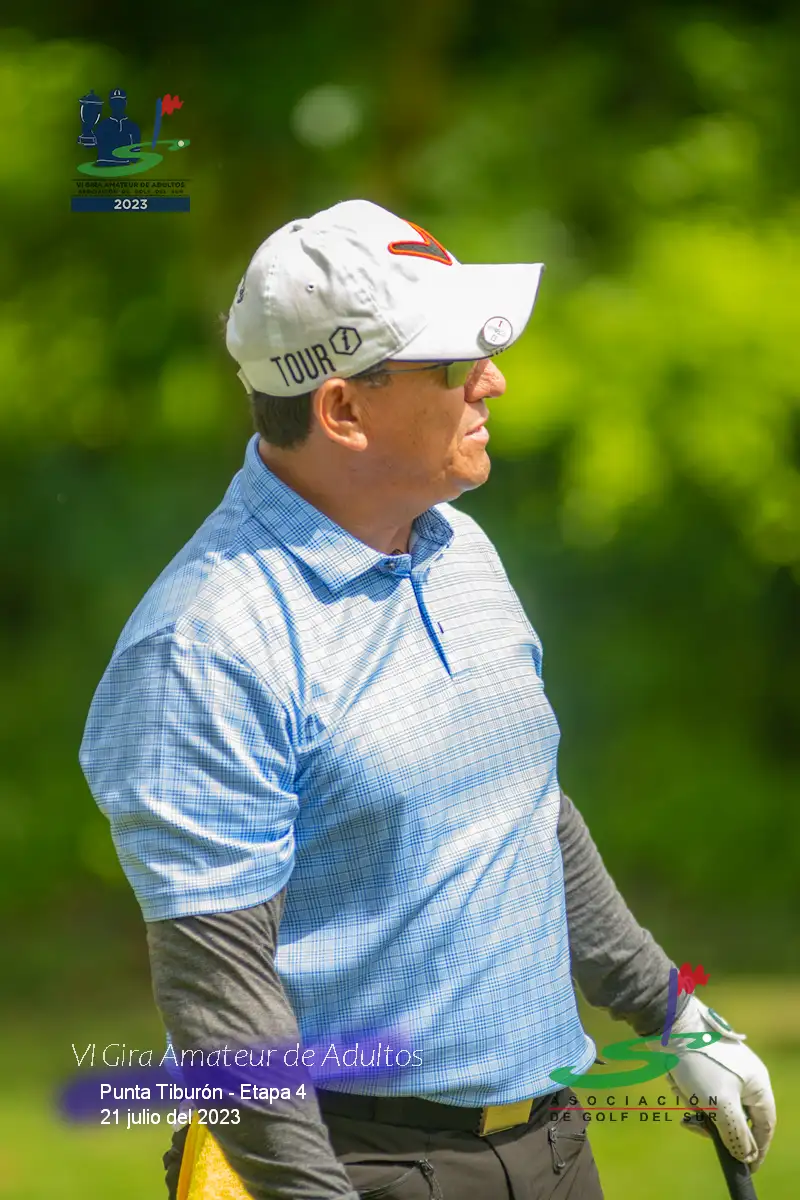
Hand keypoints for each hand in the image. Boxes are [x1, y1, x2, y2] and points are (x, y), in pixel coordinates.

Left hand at [652, 994, 775, 1171]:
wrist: (669, 1023)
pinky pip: (701, 1091)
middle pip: (737, 1117)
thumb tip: (746, 1155)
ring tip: (682, 1092)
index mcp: (757, 1084)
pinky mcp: (705, 1064)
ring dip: (697, 1105)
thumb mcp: (720, 1104)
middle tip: (695, 1123)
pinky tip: (676, 1082)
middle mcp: (745, 1076)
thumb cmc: (699, 1062)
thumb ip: (736, 1134)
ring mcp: (725, 1069)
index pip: (765, 1126)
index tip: (745, 1167)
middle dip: (714, 1122)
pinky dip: (689, 1092)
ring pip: (715, 1105)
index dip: (756, 1149)